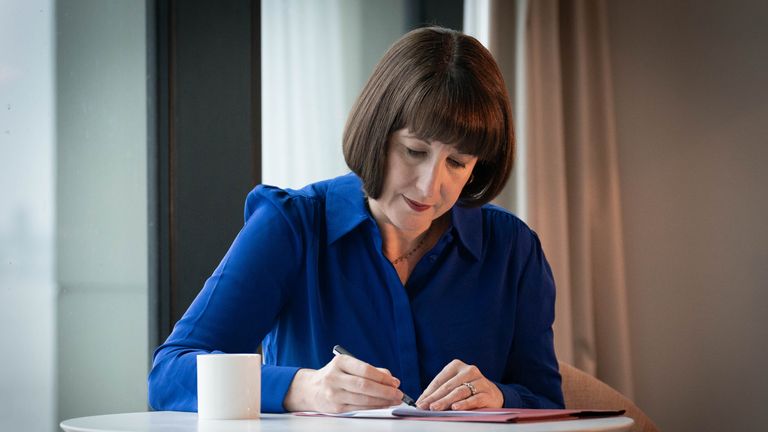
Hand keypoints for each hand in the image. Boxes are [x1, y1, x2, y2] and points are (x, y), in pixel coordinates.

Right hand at [283, 354, 403, 412]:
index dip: (382, 377)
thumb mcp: (349, 366)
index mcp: (340, 362)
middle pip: (364, 386)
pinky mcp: (335, 408)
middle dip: (385, 391)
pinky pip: (359, 408)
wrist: (311, 389)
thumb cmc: (335, 376)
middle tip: (398, 393)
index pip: (365, 370)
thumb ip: (371, 370)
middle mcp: (335, 377)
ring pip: (363, 399)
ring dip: (382, 401)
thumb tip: (392, 380)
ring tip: (394, 400)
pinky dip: (373, 407)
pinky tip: (383, 406)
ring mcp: (334, 394)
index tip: (394, 382)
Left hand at [416, 359, 503, 410]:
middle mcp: (468, 370)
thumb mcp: (454, 386)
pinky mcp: (487, 393)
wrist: (493, 394)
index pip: (440, 380)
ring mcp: (479, 381)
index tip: (420, 402)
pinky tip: (455, 408)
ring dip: (446, 401)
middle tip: (424, 407)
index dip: (429, 392)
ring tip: (435, 408)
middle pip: (448, 386)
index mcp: (456, 365)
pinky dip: (464, 404)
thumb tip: (422, 402)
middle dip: (435, 398)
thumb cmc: (468, 389)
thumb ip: (440, 392)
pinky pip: (474, 398)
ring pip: (459, 391)